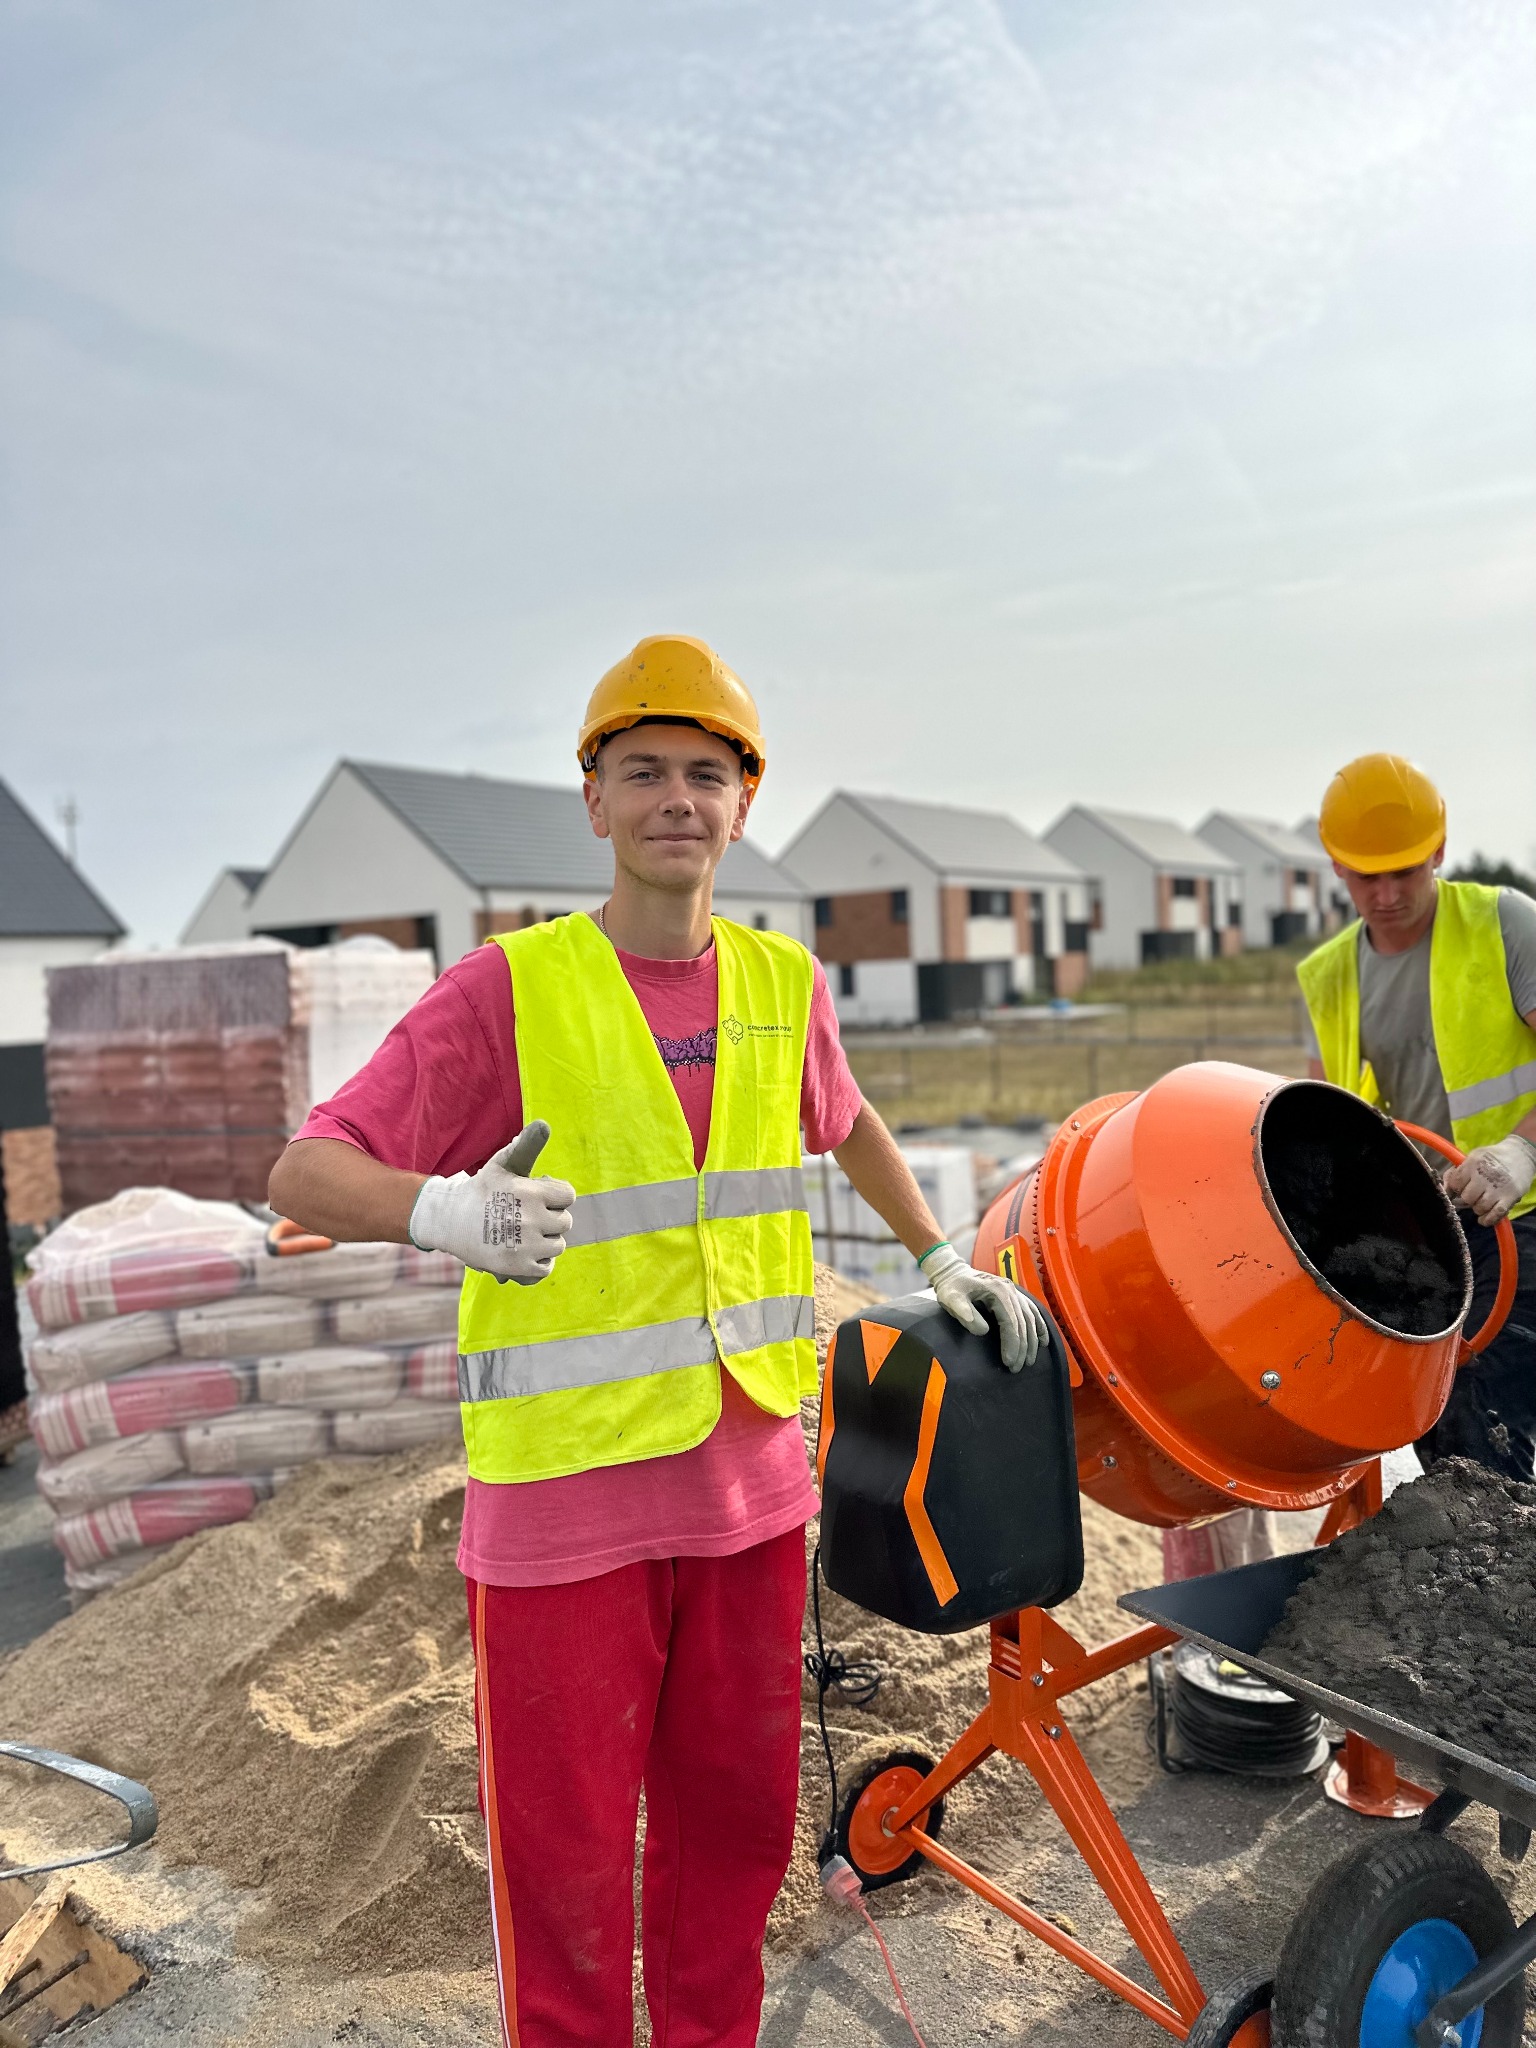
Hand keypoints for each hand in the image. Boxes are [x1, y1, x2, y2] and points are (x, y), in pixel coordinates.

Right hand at [409, 1122, 575, 1283]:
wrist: (450, 1221)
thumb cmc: (481, 1190)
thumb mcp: (501, 1164)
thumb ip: (525, 1145)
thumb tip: (543, 1124)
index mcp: (531, 1192)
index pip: (568, 1196)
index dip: (554, 1197)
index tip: (538, 1198)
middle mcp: (532, 1219)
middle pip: (565, 1222)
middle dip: (549, 1219)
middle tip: (526, 1217)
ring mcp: (527, 1246)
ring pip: (558, 1246)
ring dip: (544, 1241)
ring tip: (523, 1233)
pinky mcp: (520, 1267)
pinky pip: (547, 1267)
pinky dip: (538, 1262)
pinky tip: (522, 1250)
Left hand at [918, 1242, 1048, 1369]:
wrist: (954, 1272)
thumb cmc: (951, 1287)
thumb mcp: (951, 1298)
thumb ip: (964, 1313)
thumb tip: (983, 1331)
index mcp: (998, 1292)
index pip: (1011, 1322)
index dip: (1012, 1344)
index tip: (1009, 1362)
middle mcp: (1011, 1291)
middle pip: (1023, 1323)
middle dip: (1022, 1348)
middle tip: (1017, 1368)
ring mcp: (1015, 1292)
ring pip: (1030, 1319)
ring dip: (1032, 1341)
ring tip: (1029, 1361)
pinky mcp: (1015, 1295)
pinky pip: (1032, 1311)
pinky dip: (1039, 1326)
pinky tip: (1043, 1341)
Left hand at [1444, 1134, 1535, 1226]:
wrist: (1520, 1155)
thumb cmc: (1492, 1158)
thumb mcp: (1472, 1157)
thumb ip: (1456, 1172)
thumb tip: (1444, 1189)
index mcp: (1473, 1163)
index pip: (1455, 1183)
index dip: (1455, 1188)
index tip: (1461, 1188)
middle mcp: (1484, 1175)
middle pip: (1466, 1197)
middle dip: (1467, 1199)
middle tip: (1474, 1195)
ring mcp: (1498, 1187)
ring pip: (1479, 1207)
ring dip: (1478, 1208)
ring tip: (1482, 1202)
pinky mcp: (1510, 1197)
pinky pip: (1495, 1215)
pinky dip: (1487, 1220)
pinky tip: (1484, 1218)